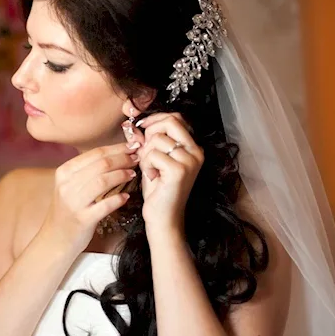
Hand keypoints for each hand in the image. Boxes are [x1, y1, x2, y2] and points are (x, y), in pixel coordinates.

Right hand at [39, 143, 138, 252]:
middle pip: (101, 164)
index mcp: (64, 172)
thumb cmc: (68, 210)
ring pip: (103, 181)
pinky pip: (105, 205)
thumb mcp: (69, 186)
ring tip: (133, 174)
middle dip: (123, 159)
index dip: (116, 148)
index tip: (132, 146)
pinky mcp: (83, 219)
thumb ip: (86, 170)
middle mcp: (67, 185)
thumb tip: (113, 154)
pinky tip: (126, 196)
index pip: (94, 153)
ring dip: (121, 175)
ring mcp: (74, 203)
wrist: (56, 238)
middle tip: (137, 158)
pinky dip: (118, 199)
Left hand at [129, 112, 203, 235]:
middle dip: (151, 132)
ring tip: (151, 170)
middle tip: (145, 151)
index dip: (155, 119)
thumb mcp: (155, 159)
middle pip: (170, 122)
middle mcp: (196, 152)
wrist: (163, 217)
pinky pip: (152, 154)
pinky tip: (153, 178)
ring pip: (157, 139)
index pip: (176, 118)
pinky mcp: (179, 170)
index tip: (142, 126)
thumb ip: (151, 140)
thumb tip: (138, 123)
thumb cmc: (158, 189)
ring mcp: (189, 160)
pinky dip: (146, 165)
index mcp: (193, 147)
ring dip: (146, 154)